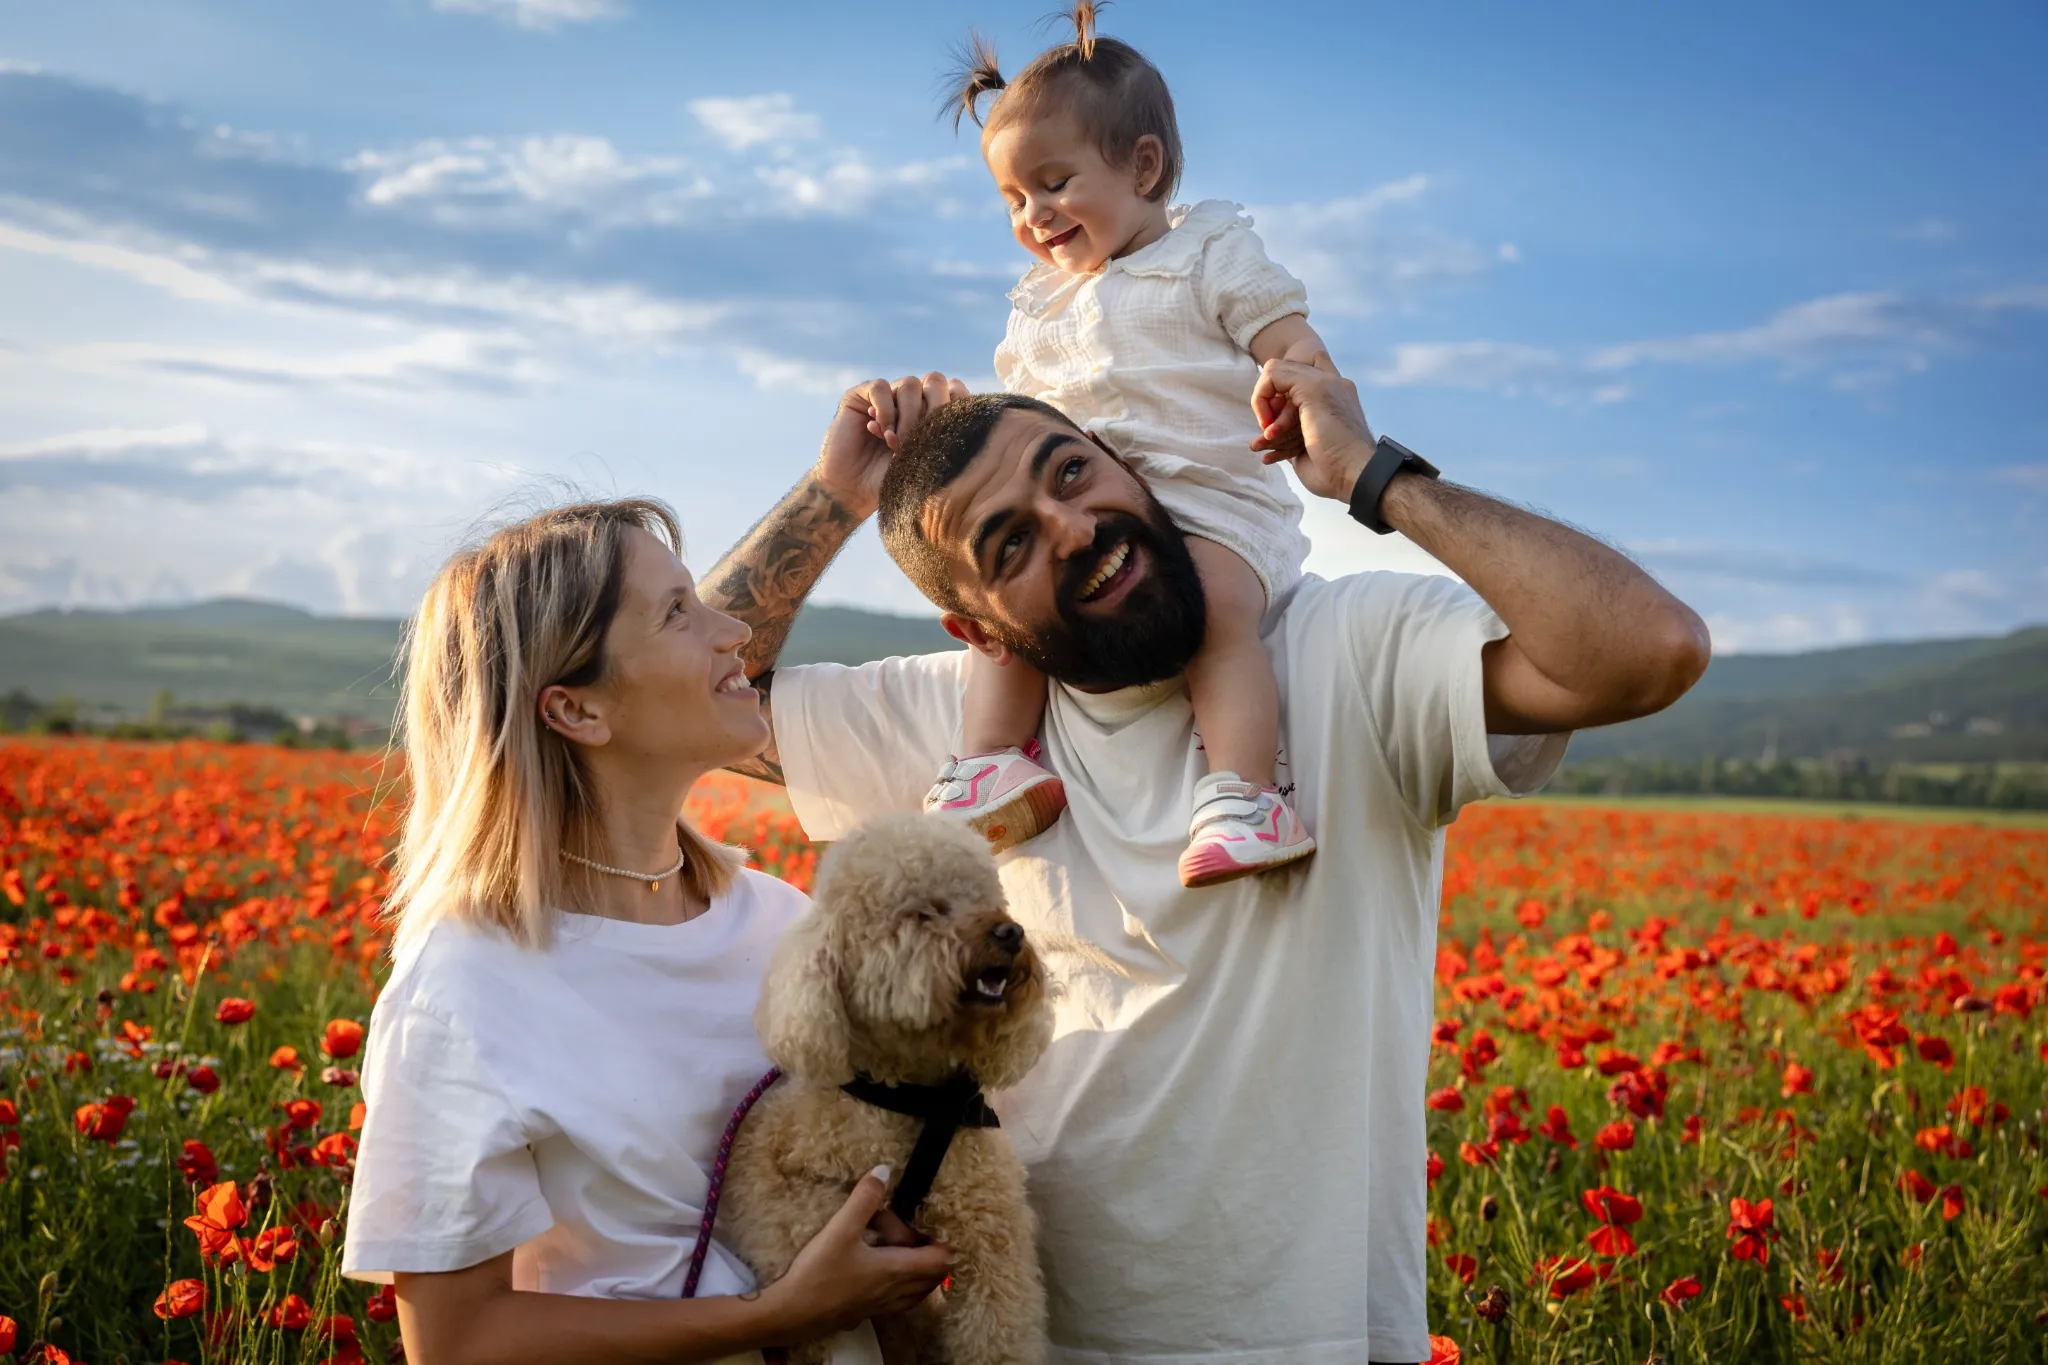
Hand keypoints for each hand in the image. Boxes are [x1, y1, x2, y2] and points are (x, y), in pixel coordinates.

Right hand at [761, 1166, 953, 1340]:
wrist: (792, 1314)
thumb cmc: (819, 1273)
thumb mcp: (841, 1229)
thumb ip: (864, 1199)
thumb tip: (884, 1171)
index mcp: (896, 1269)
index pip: (940, 1261)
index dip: (944, 1244)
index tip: (933, 1227)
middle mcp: (895, 1291)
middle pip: (932, 1278)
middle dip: (931, 1256)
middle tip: (914, 1235)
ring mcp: (882, 1306)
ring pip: (916, 1293)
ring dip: (918, 1274)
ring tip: (903, 1253)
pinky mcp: (866, 1313)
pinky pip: (898, 1302)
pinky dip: (901, 1288)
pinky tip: (880, 1276)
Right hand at [813, 373, 969, 519]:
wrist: (853, 490)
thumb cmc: (893, 482)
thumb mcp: (926, 465)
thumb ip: (946, 440)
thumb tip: (964, 420)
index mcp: (934, 412)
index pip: (956, 391)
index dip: (954, 407)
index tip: (946, 437)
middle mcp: (912, 400)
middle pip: (935, 381)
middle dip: (931, 412)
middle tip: (920, 442)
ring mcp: (888, 396)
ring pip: (910, 384)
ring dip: (907, 416)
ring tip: (895, 444)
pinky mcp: (862, 395)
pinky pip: (880, 387)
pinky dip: (884, 410)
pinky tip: (879, 432)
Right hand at [1249, 358, 1376, 501]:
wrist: (1350, 475)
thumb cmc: (1336, 434)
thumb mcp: (1314, 390)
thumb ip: (1286, 374)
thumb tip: (1266, 376)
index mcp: (1323, 382)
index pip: (1285, 370)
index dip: (1271, 385)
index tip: (1272, 405)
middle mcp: (1316, 400)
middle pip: (1277, 398)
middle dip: (1269, 413)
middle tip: (1270, 428)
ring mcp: (1308, 424)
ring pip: (1274, 422)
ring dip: (1265, 434)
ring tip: (1261, 445)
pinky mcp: (1301, 447)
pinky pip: (1277, 443)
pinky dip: (1269, 449)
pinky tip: (1267, 457)